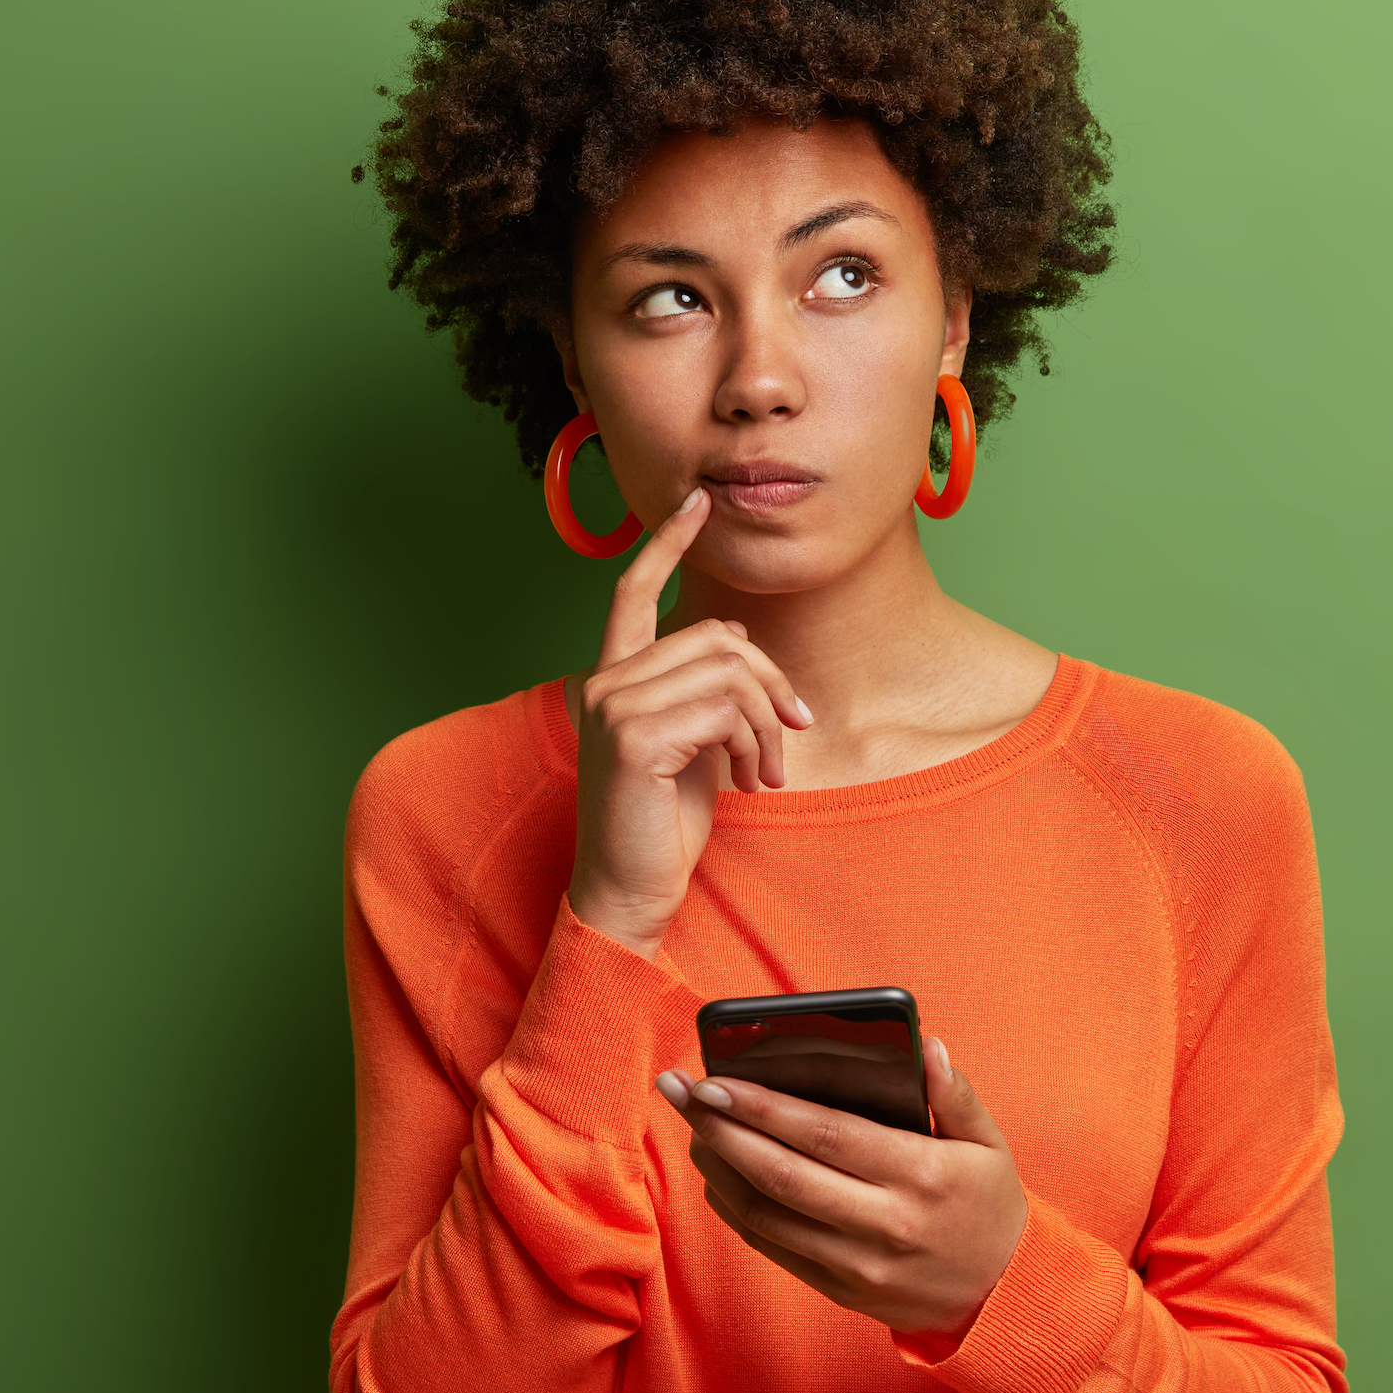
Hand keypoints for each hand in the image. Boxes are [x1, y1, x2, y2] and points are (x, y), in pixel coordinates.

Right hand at [568, 487, 811, 956]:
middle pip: (717, 637)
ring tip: (765, 771)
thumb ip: (706, 691)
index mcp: (614, 678)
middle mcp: (603, 682)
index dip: (666, 544)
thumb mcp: (694, 744)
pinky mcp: (634, 735)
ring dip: (766, 724)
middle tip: (789, 738)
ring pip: (729, 672)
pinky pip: (724, 710)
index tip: (696, 502)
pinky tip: (749, 781)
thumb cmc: (662, 822)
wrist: (632, 890)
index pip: (633, 592)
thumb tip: (742, 644)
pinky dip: (753, 744)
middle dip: (770, 684)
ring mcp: (612, 705)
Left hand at [654, 1038, 1027, 1338]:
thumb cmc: (989, 1204)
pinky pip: (775, 1248)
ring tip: (694, 1129)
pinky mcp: (840, 1289)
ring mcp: (858, 1264)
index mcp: (920, 1174)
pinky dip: (738, 1211)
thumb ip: (954, 1093)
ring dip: (721, 1171)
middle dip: (723, 1131)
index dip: (765, 1108)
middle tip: (683, 1093)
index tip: (717, 1080)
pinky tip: (720, 1176)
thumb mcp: (988, 1142)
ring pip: (768, 1216)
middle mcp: (884, 1223)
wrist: (999, 1295)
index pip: (827, 1135)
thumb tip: (926, 1047)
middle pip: (784, 1175)